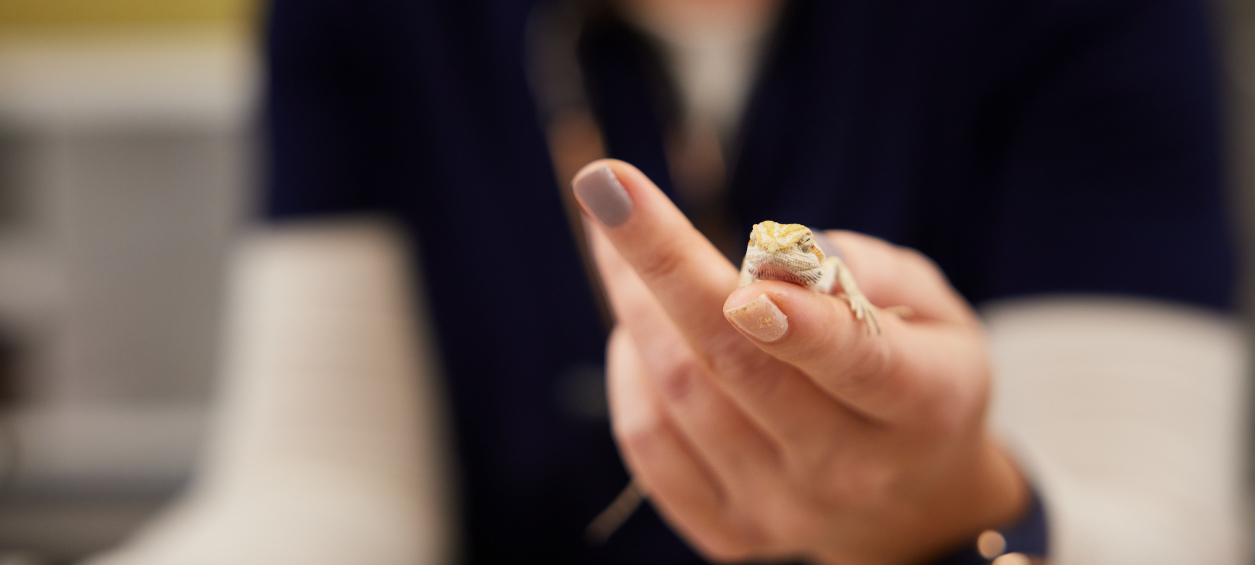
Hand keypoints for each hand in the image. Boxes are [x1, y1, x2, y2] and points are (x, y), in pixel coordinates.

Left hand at [572, 160, 1027, 563]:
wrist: (912, 503)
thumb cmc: (918, 372)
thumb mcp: (938, 310)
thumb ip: (875, 272)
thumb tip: (777, 256)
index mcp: (921, 407)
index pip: (857, 363)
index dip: (799, 322)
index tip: (744, 277)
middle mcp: (848, 470)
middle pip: (738, 367)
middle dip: (665, 265)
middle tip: (608, 188)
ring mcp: (781, 510)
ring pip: (680, 393)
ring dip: (636, 302)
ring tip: (619, 243)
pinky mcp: (727, 531)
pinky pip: (647, 442)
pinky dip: (629, 370)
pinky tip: (640, 328)